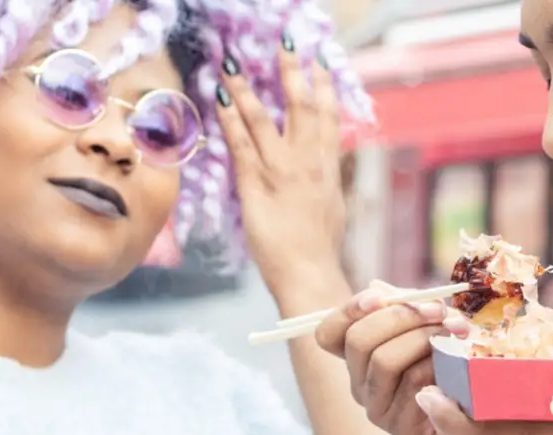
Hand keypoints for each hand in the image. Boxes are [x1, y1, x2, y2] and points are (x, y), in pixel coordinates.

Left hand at [214, 43, 345, 283]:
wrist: (310, 274)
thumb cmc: (320, 249)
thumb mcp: (334, 208)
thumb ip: (329, 181)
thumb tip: (328, 168)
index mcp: (328, 168)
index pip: (329, 118)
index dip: (325, 87)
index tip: (321, 62)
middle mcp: (307, 163)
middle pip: (301, 107)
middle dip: (293, 72)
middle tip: (285, 43)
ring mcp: (280, 172)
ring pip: (264, 120)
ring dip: (247, 89)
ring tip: (233, 65)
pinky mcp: (255, 186)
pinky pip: (240, 145)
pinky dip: (229, 120)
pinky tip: (218, 100)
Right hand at [314, 283, 496, 434]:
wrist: (478, 419)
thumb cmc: (450, 364)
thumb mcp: (427, 328)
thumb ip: (405, 307)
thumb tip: (378, 287)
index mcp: (358, 358)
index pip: (328, 334)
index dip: (346, 311)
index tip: (377, 296)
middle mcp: (359, 384)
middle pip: (359, 341)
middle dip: (400, 316)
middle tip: (438, 310)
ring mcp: (378, 408)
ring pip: (384, 361)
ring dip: (423, 337)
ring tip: (456, 330)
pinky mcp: (402, 427)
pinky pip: (414, 383)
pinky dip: (438, 363)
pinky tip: (458, 359)